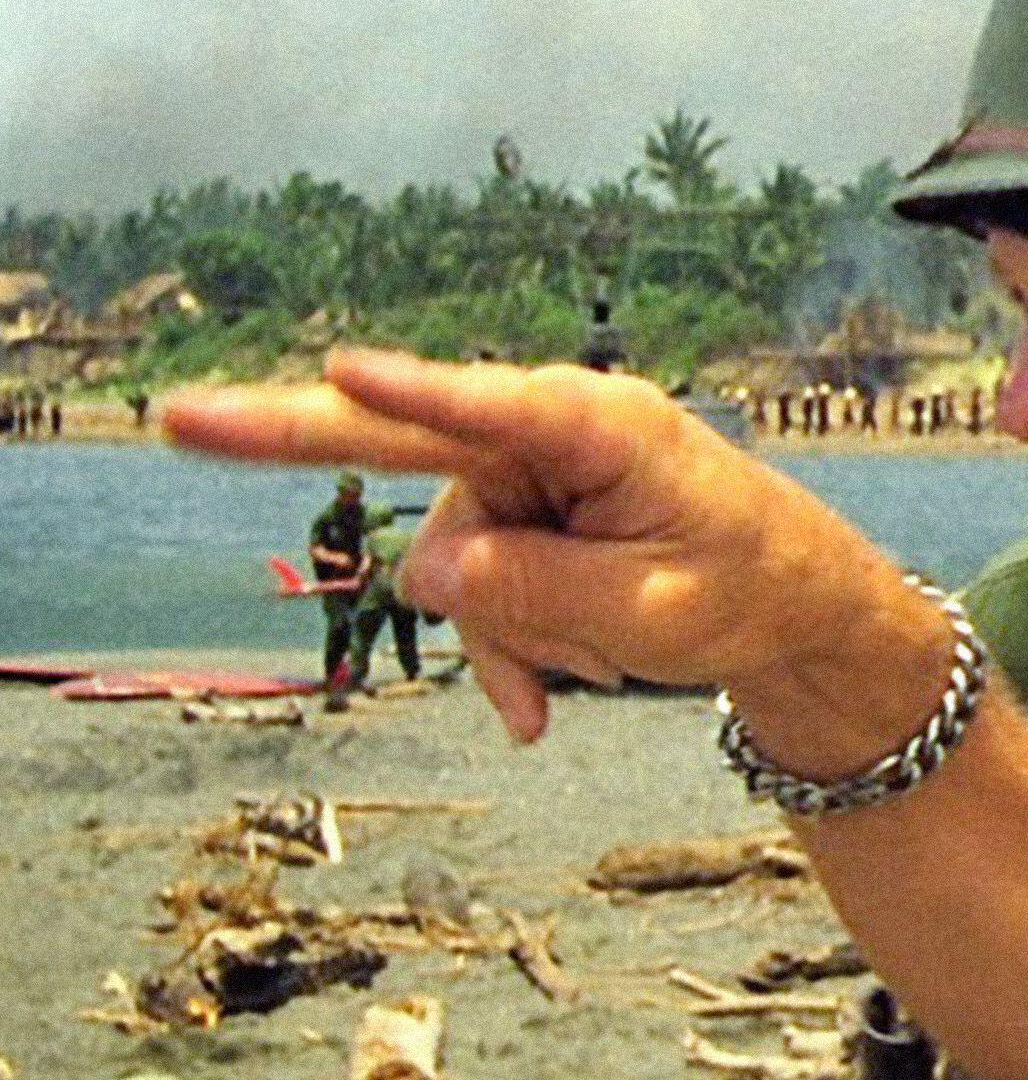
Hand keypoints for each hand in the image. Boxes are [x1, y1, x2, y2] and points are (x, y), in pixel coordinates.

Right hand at [166, 349, 914, 744]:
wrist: (801, 611)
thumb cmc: (750, 590)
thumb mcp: (653, 610)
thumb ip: (539, 589)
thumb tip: (426, 570)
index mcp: (605, 428)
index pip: (491, 410)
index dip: (411, 396)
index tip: (346, 370)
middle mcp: (554, 431)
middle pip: (407, 443)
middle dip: (294, 439)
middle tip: (175, 419)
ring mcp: (532, 473)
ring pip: (451, 559)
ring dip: (501, 635)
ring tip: (577, 685)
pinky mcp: (526, 517)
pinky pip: (474, 587)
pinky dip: (504, 648)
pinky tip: (547, 708)